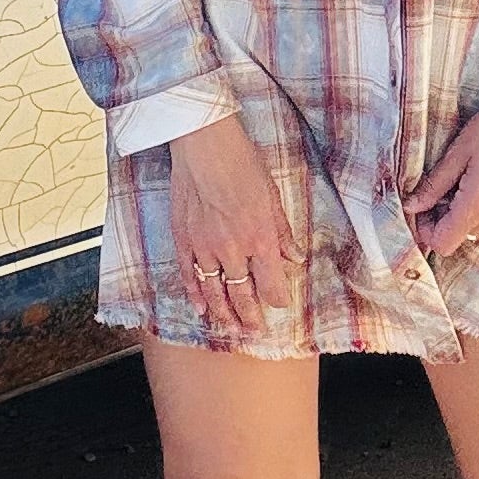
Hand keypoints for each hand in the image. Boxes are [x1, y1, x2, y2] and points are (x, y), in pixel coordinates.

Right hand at [170, 114, 294, 337]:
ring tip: (230, 330)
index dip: (276, 300)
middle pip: (242, 295)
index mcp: (260, 238)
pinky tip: (200, 309)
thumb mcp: (272, 195)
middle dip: (250, 318)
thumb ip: (282, 231)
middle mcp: (232, 249)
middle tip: (254, 334)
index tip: (279, 307)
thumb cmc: (242, 163)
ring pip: (214, 292)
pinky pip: (188, 275)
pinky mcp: (183, 239)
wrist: (204, 145)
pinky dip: (194, 294)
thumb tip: (295, 256)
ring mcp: (204, 247)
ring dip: (223, 314)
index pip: (271, 284)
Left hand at [409, 68, 478, 260]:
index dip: (426, 229)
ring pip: (473, 234)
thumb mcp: (457, 153)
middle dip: (442, 220)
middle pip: (456, 239)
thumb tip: (411, 206)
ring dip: (461, 217)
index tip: (424, 206)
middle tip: (441, 189)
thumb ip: (434, 186)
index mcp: (476, 204)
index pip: (442, 243)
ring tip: (463, 184)